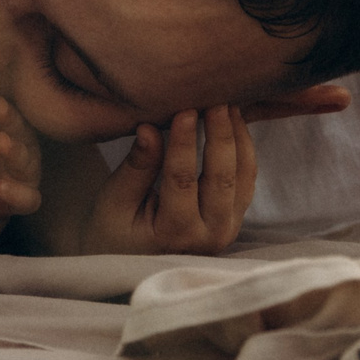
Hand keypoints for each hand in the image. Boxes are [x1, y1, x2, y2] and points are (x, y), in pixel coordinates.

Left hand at [0, 78, 40, 229]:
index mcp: (1, 124)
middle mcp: (17, 145)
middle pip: (17, 129)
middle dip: (8, 118)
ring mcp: (20, 173)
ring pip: (25, 161)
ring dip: (15, 151)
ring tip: (1, 143)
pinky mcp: (18, 200)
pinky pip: (26, 199)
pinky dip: (16, 193)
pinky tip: (1, 187)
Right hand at [83, 106, 255, 254]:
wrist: (128, 260)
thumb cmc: (112, 230)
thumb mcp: (114, 201)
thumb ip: (136, 167)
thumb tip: (149, 128)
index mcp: (175, 234)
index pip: (182, 180)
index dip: (184, 142)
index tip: (184, 109)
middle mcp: (209, 235)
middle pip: (222, 178)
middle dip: (221, 135)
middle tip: (216, 99)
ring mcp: (227, 229)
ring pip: (244, 177)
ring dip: (238, 139)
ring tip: (228, 104)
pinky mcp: (234, 219)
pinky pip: (247, 180)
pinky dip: (244, 150)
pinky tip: (233, 123)